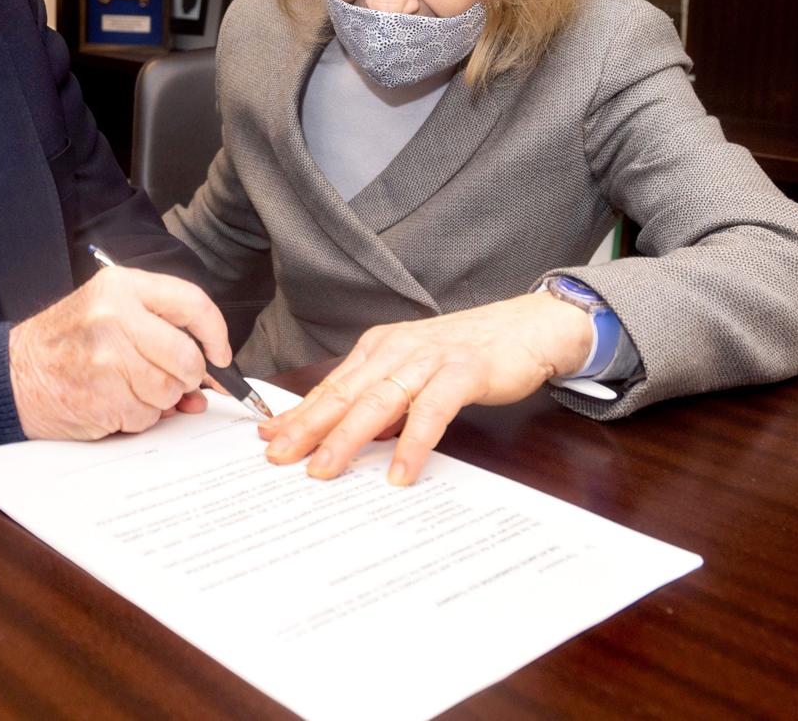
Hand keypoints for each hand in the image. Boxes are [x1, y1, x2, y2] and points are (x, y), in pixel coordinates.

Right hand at [10, 266, 230, 439]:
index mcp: (121, 287)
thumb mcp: (107, 310)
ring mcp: (108, 359)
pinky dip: (137, 417)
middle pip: (187, 357)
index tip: (219, 355)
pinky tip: (111, 401)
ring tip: (127, 387)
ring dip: (158, 400)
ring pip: (170, 392)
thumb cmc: (64, 343)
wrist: (13, 374)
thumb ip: (160, 328)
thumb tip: (210, 373)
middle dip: (187, 377)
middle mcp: (115, 317)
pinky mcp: (103, 397)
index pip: (192, 303)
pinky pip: (147, 417)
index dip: (216, 334)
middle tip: (170, 379)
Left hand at [260, 293, 592, 485]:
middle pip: (344, 393)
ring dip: (348, 438)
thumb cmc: (471, 352)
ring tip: (325, 470)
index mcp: (380, 347)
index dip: (299, 413)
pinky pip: (431, 412)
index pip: (331, 385)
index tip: (269, 436)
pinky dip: (412, 443)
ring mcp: (429, 359)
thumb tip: (354, 438)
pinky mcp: (463, 372)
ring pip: (378, 401)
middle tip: (278, 455)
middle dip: (307, 427)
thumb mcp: (417, 372)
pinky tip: (400, 472)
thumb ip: (386, 401)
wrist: (528, 326)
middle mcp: (397, 348)